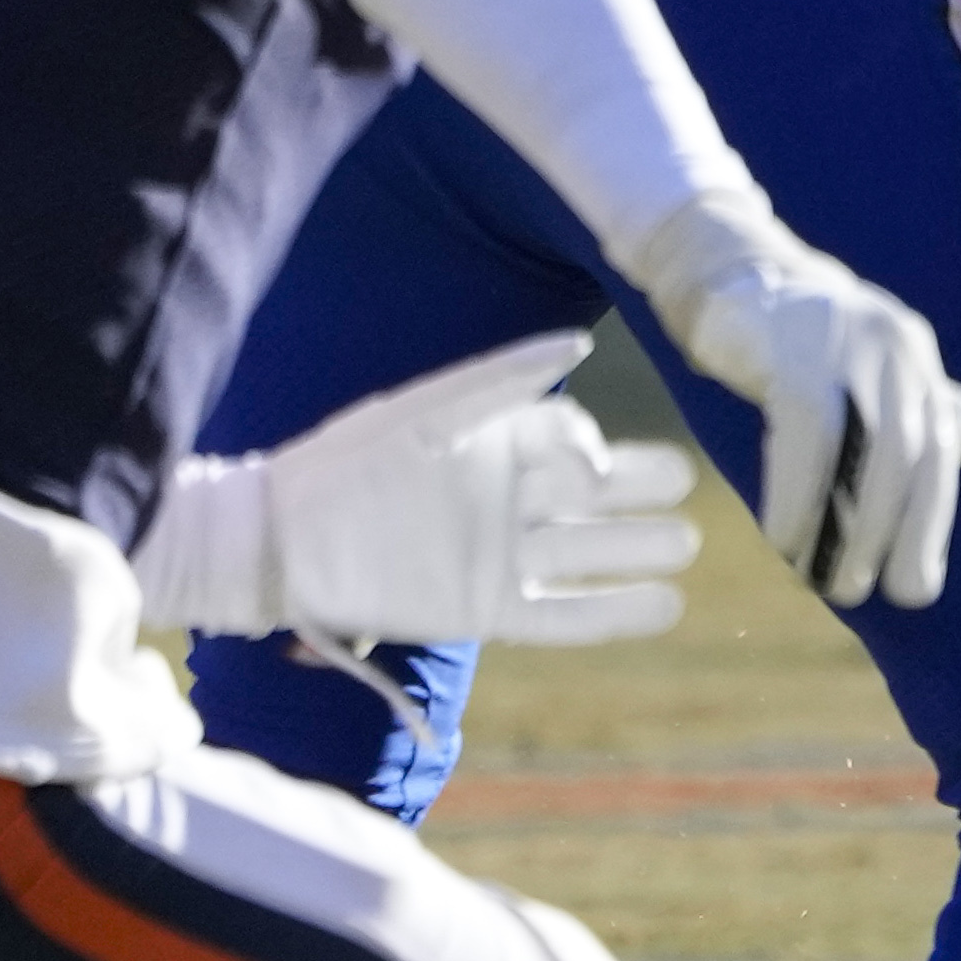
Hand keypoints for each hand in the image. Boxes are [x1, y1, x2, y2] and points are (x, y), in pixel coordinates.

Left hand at [137, 333, 701, 648]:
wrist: (275, 543)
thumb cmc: (343, 465)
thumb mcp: (422, 411)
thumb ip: (500, 381)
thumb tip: (581, 345)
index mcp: (494, 444)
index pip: (571, 439)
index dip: (594, 447)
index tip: (598, 462)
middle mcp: (506, 500)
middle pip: (597, 495)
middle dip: (644, 490)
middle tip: (683, 490)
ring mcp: (499, 557)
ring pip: (590, 552)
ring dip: (640, 549)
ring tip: (685, 545)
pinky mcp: (486, 610)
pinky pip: (565, 615)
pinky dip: (614, 613)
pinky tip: (665, 605)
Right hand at [629, 204, 960, 610]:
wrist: (723, 274)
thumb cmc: (800, 344)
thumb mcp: (874, 375)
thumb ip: (937, 422)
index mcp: (915, 359)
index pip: (950, 436)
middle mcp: (894, 348)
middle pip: (918, 455)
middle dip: (914, 532)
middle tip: (901, 596)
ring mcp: (845, 345)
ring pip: (871, 453)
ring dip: (858, 528)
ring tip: (836, 585)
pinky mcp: (791, 352)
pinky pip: (807, 437)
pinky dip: (799, 498)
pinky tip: (787, 541)